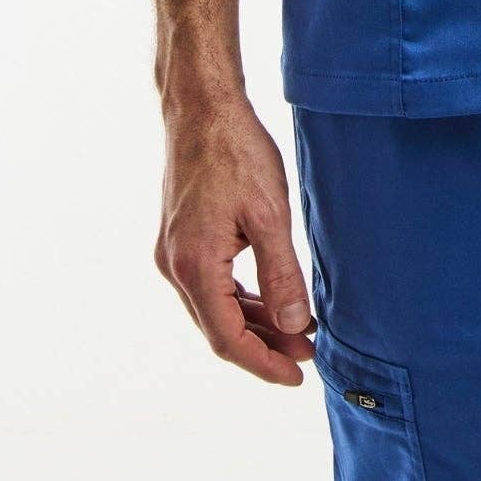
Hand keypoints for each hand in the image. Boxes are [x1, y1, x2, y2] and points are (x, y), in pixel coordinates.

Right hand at [155, 92, 316, 385]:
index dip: (264, 363)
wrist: (202, 106)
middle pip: (219, 328)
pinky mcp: (180, 237)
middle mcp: (175, 266)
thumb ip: (281, 273)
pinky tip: (269, 299)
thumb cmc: (235, 150)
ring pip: (214, 308)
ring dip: (253, 323)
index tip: (299, 375)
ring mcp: (173, 252)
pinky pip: (211, 284)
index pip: (228, 339)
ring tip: (296, 331)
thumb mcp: (269, 213)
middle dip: (264, 346)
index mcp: (194, 266)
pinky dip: (240, 298)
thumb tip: (293, 325)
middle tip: (308, 353)